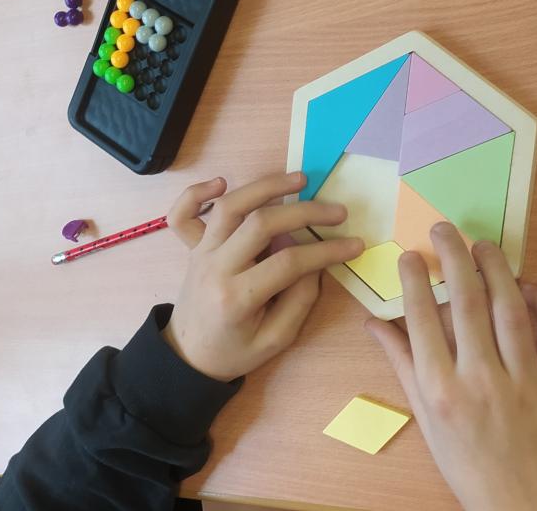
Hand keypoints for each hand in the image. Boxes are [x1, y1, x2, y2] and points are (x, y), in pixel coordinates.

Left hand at [163, 173, 363, 381]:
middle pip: (260, 224)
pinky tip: (221, 182)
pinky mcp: (191, 247)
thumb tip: (313, 259)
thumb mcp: (276, 339)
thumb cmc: (235, 351)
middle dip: (305, 212)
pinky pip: (183, 215)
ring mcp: (200, 253)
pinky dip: (196, 193)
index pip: (288, 262)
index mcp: (237, 298)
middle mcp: (216, 267)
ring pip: (229, 207)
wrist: (189, 357)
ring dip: (265, 186)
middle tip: (337, 211)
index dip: (326, 251)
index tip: (354, 245)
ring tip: (300, 179)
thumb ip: (299, 299)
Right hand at [366, 224, 536, 510]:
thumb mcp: (425, 419)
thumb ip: (402, 366)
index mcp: (441, 391)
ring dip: (497, 269)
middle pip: (467, 303)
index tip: (408, 255)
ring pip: (512, 310)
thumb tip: (374, 323)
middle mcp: (481, 381)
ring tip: (483, 246)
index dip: (413, 279)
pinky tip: (531, 285)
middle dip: (452, 258)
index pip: (423, 319)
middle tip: (444, 231)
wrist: (525, 504)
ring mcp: (526, 382)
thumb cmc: (467, 464)